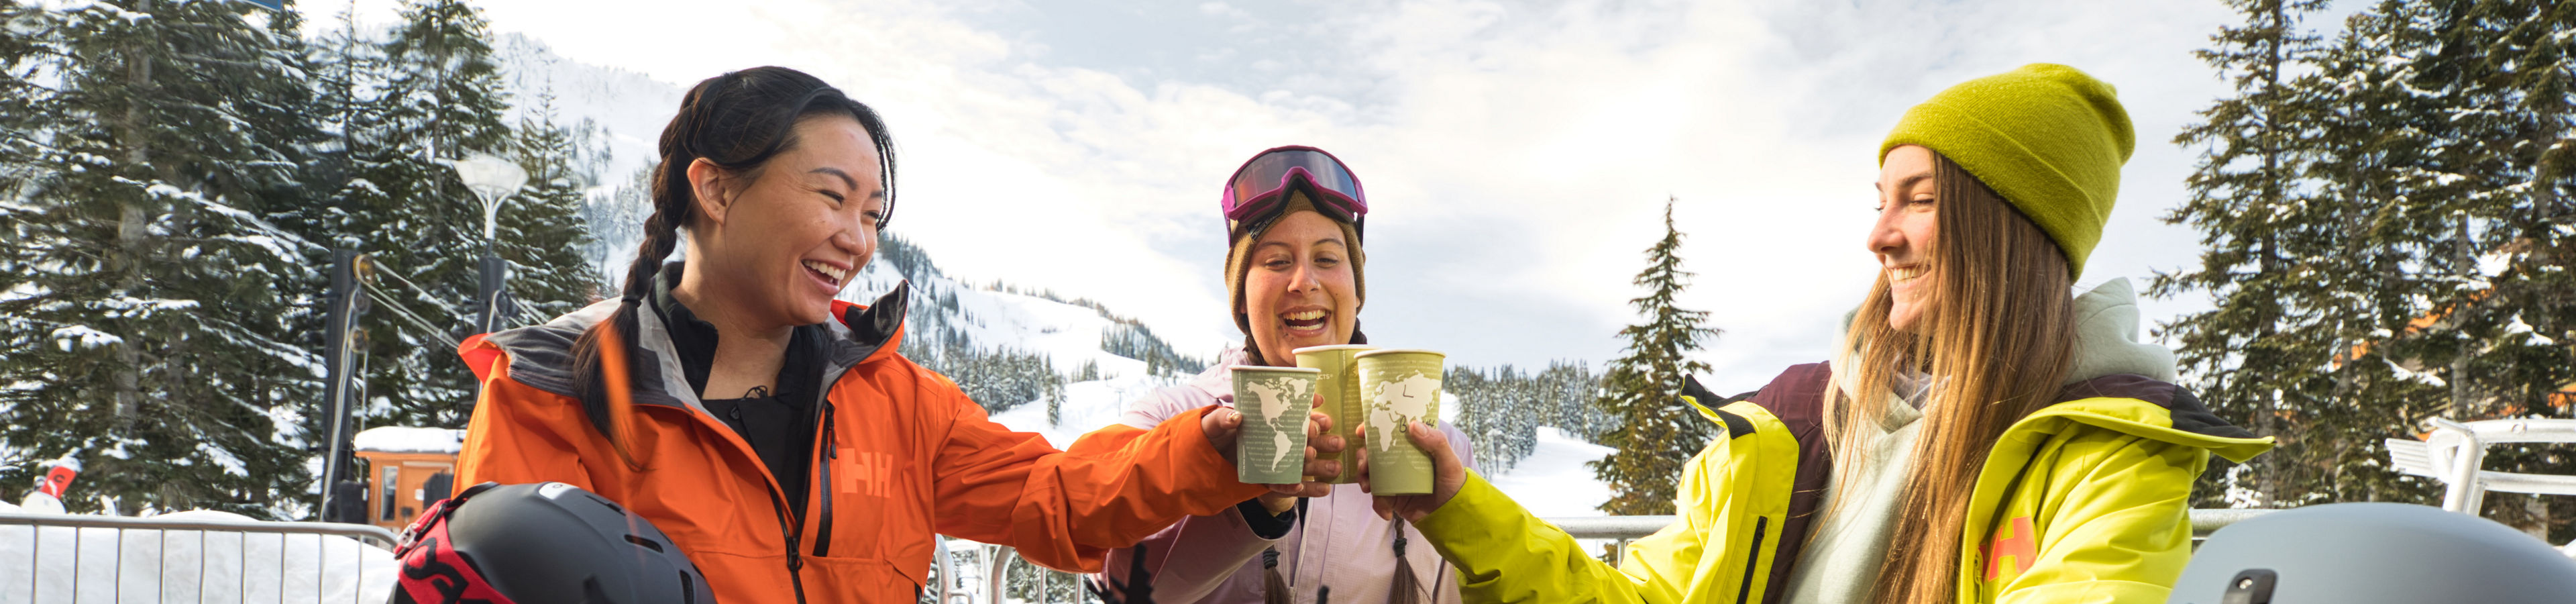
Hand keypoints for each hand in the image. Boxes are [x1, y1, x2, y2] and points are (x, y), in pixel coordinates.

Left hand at [1202, 403, 1345, 498]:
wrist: (1206, 459)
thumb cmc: (1214, 435)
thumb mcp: (1214, 424)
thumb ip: (1222, 419)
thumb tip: (1236, 417)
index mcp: (1268, 419)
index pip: (1290, 410)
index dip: (1306, 405)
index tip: (1318, 403)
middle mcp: (1277, 438)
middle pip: (1304, 437)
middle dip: (1322, 439)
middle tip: (1336, 441)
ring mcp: (1276, 459)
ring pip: (1303, 462)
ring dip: (1321, 465)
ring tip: (1337, 468)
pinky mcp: (1271, 479)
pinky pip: (1291, 485)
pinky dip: (1306, 489)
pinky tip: (1323, 490)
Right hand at [1356, 421, 1465, 521]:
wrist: (1452, 517)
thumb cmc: (1454, 485)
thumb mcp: (1449, 462)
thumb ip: (1436, 442)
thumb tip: (1413, 425)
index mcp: (1413, 446)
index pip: (1390, 431)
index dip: (1372, 428)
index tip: (1361, 431)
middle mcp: (1401, 460)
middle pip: (1373, 451)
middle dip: (1362, 457)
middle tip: (1364, 466)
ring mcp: (1394, 479)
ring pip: (1370, 473)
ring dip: (1364, 478)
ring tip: (1368, 488)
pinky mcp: (1392, 497)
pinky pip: (1377, 498)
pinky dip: (1377, 504)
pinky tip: (1387, 512)